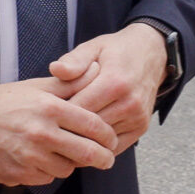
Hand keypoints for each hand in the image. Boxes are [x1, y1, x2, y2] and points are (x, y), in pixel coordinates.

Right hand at [0, 77, 116, 186]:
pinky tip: (40, 158)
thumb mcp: (34, 86)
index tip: (110, 139)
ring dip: (71, 163)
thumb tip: (98, 70)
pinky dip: (48, 171)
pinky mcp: (19, 174)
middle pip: (87, 154)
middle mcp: (41, 133)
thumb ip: (68, 83)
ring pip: (68, 169)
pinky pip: (46, 178)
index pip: (93, 126)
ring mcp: (29, 157)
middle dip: (103, 158)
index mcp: (48, 108)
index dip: (107, 135)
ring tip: (64, 152)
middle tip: (106, 158)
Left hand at [49, 23, 166, 155]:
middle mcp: (129, 103)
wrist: (151, 54)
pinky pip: (115, 147)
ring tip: (61, 136)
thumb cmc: (116, 51)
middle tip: (48, 129)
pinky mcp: (141, 128)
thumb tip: (55, 69)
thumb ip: (74, 60)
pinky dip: (97, 146)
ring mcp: (137, 118)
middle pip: (90, 127)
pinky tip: (81, 141)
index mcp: (115, 82)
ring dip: (82, 140)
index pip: (80, 107)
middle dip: (68, 129)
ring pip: (101, 140)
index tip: (43, 114)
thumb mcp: (93, 47)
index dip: (59, 112)